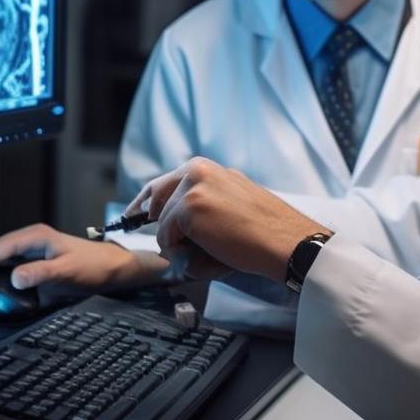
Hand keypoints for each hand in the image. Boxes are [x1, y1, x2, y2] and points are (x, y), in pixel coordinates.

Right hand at [0, 223, 170, 292]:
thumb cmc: (95, 266)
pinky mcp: (39, 258)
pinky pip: (11, 261)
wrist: (115, 267)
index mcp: (37, 236)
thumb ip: (41, 273)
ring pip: (2, 254)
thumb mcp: (68, 271)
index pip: (0, 247)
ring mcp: (36, 247)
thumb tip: (15, 277)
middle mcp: (34, 238)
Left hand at [128, 157, 329, 281]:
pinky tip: (203, 252)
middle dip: (147, 216)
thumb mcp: (229, 203)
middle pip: (155, 194)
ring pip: (162, 220)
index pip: (165, 180)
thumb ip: (200, 205)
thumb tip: (169, 225)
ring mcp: (192, 187)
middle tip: (144, 232)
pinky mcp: (189, 207)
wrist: (284, 240)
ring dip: (174, 241)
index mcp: (208, 168)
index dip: (147, 199)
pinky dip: (177, 249)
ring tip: (203, 251)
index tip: (135, 212)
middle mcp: (197, 170)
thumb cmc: (262, 230)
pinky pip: (166, 235)